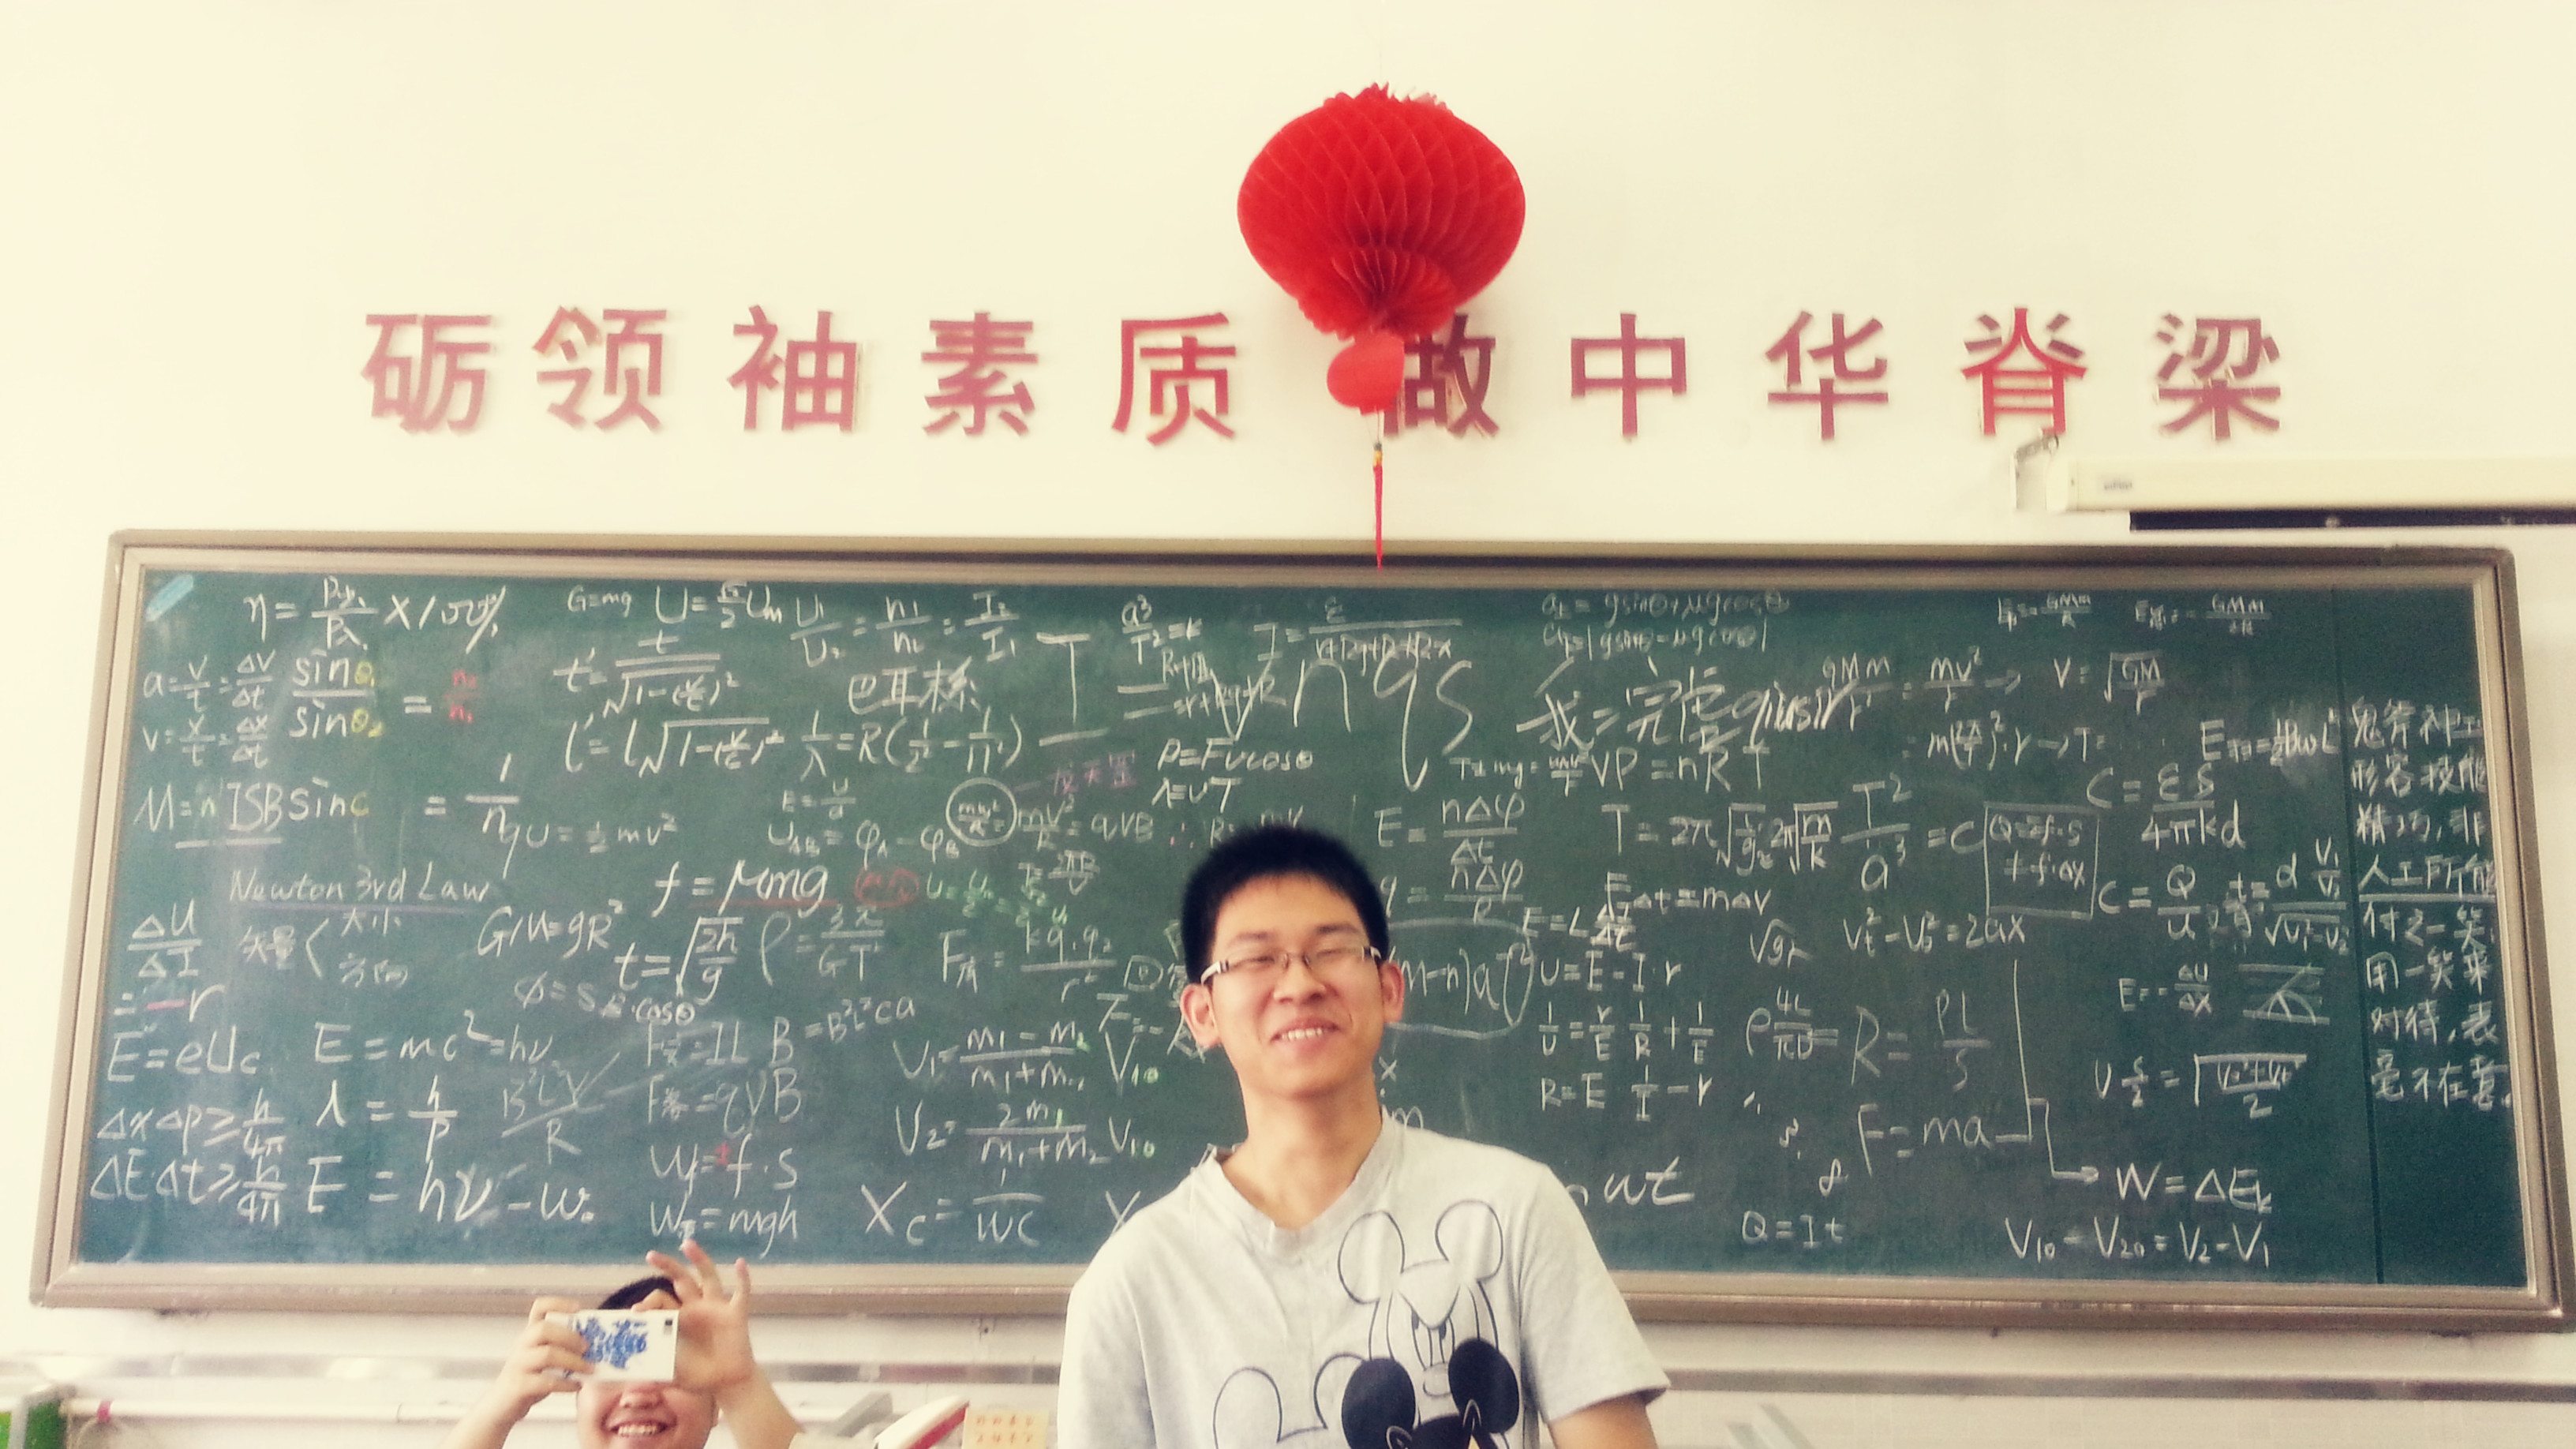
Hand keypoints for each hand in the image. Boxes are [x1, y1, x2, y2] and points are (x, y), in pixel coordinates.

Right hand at [441, 1297, 588, 1448]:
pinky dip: (566, 1384)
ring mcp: (518, 1365)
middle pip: (543, 1329)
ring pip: (547, 1354)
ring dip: (573, 1361)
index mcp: (530, 1335)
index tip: (578, 1308)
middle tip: (587, 1347)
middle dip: (570, 1336)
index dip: (558, 1303)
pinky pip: (545, 1382)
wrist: (501, 1407)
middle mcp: (521, 1346)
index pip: (539, 1308)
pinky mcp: (519, 1386)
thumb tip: (595, 1344)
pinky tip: (577, 1386)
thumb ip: (562, 1349)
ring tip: (589, 1369)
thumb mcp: (543, 1360)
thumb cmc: (529, 1380)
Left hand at [645, 1239, 757, 1394]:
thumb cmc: (699, 1376)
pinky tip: (740, 1263)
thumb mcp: (672, 1372)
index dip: (648, 1304)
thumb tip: (632, 1378)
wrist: (727, 1383)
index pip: (662, 1301)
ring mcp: (717, 1308)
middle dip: (667, 1266)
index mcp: (680, 1319)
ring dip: (699, 1260)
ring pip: (708, 1277)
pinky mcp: (736, 1314)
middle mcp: (697, 1308)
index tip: (635, 1312)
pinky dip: (743, 1278)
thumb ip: (656, 1369)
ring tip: (688, 1244)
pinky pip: (742, 1293)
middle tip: (650, 1255)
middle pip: (681, 1280)